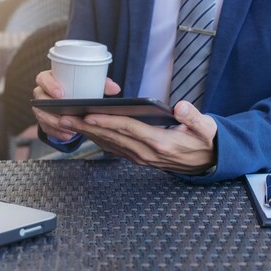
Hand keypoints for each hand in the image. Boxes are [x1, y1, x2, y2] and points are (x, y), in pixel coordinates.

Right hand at [32, 70, 120, 140]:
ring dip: (55, 123)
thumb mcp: (90, 84)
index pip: (43, 78)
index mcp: (51, 78)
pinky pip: (46, 127)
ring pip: (42, 115)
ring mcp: (41, 107)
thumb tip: (115, 89)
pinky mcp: (43, 120)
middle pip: (40, 99)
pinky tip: (68, 135)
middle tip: (65, 116)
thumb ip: (102, 85)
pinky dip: (57, 133)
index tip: (61, 94)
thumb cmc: (78, 88)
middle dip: (51, 109)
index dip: (50, 86)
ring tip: (69, 129)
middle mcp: (42, 92)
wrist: (70, 101)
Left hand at [57, 100, 217, 173]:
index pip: (129, 129)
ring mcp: (140, 157)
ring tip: (65, 122)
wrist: (207, 163)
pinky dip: (96, 139)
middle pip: (111, 136)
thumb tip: (181, 108)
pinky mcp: (137, 157)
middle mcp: (146, 152)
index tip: (88, 114)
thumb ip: (195, 118)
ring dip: (86, 133)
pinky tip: (83, 131)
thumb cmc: (205, 141)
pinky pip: (113, 148)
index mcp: (160, 142)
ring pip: (108, 143)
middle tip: (63, 117)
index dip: (107, 121)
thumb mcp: (207, 128)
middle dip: (86, 126)